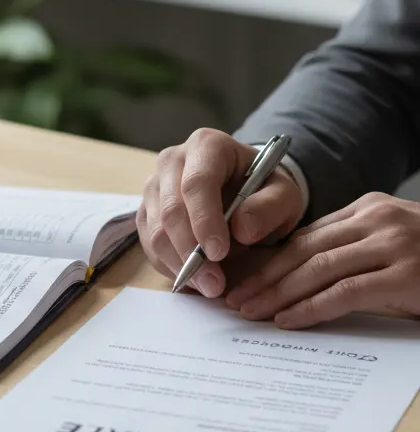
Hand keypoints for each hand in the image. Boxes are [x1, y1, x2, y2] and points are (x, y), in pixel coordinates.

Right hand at [137, 128, 305, 297]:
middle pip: (170, 210)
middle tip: (215, 284)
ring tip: (209, 285)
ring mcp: (153, 186)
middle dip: (190, 251)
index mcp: (206, 146)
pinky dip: (169, 266)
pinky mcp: (146, 211)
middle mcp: (172, 160)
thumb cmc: (265, 191)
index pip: (197, 183)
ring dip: (179, 264)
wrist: (246, 192)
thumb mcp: (284, 196)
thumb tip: (242, 229)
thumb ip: (270, 207)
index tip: (219, 253)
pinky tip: (195, 277)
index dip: (204, 220)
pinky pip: (148, 244)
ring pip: (154, 230)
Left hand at [225, 193, 419, 328]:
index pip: (305, 235)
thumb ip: (350, 251)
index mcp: (369, 207)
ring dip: (278, 294)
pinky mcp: (407, 274)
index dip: (268, 260)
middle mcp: (378, 218)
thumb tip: (293, 278)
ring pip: (317, 269)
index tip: (242, 280)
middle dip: (264, 277)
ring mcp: (394, 244)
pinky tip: (288, 320)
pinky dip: (310, 307)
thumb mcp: (390, 247)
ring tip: (252, 313)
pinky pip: (345, 292)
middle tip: (235, 300)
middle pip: (304, 249)